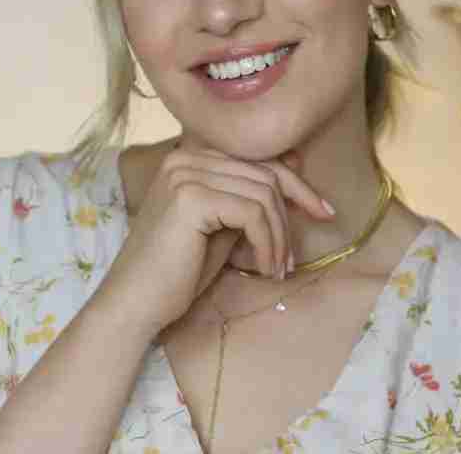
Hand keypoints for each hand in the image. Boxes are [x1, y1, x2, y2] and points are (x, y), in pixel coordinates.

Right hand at [97, 141, 334, 335]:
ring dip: (279, 237)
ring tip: (276, 268)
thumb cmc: (178, 272)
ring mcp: (185, 174)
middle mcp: (185, 157)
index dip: (296, 186)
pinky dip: (267, 243)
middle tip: (292, 258)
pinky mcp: (190, 198)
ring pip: (263, 194)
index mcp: (190, 157)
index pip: (257, 160)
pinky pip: (252, 213)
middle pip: (265, 174)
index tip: (324, 212)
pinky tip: (264, 269)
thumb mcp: (224, 227)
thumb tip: (295, 168)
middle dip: (291, 216)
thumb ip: (250, 199)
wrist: (136, 303)